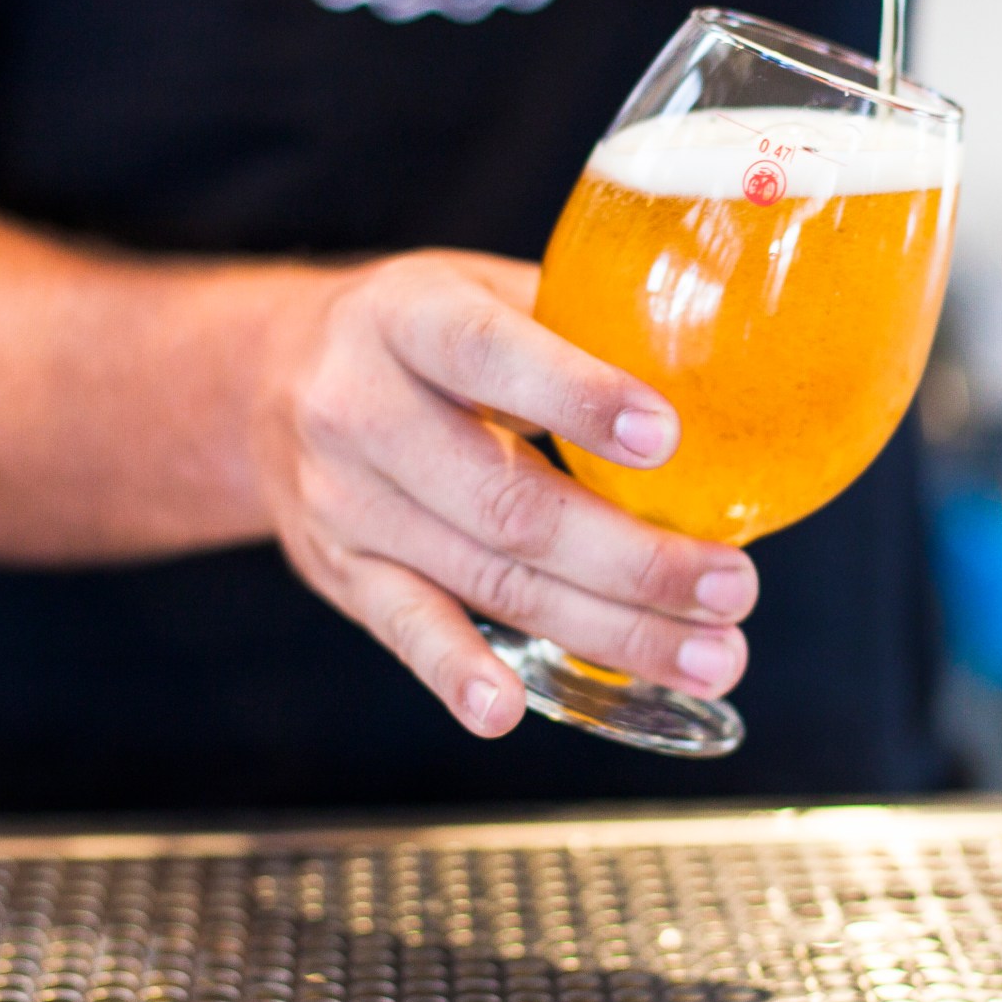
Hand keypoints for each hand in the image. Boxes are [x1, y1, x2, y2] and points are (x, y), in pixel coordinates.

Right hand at [248, 251, 759, 737]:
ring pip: (484, 576)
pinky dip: (455, 672)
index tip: (666, 438)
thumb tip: (727, 373)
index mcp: (407, 316)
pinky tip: (506, 712)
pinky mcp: (340, 573)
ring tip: (705, 656)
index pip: (489, 355)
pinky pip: (404, 628)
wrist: (269, 379)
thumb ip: (576, 323)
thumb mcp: (479, 289)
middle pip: (505, 500)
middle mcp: (360, 409)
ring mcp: (344, 502)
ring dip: (604, 629)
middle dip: (632, 557)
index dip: (577, 396)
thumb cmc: (420, 333)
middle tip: (732, 587)